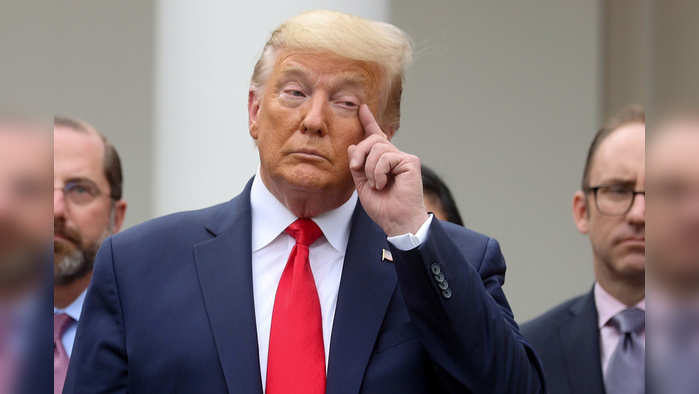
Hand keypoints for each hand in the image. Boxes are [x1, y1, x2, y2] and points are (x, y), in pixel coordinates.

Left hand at [348, 104, 428, 236]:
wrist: (397, 221)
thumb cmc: (383, 208)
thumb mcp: (362, 186)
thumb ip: (357, 166)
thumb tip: (353, 146)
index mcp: (383, 161)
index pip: (375, 137)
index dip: (368, 122)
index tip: (362, 108)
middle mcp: (394, 156)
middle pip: (372, 139)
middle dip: (360, 152)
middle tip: (356, 168)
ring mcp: (403, 158)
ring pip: (377, 147)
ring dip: (370, 168)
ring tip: (376, 184)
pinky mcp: (410, 162)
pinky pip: (386, 157)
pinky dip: (379, 172)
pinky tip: (383, 184)